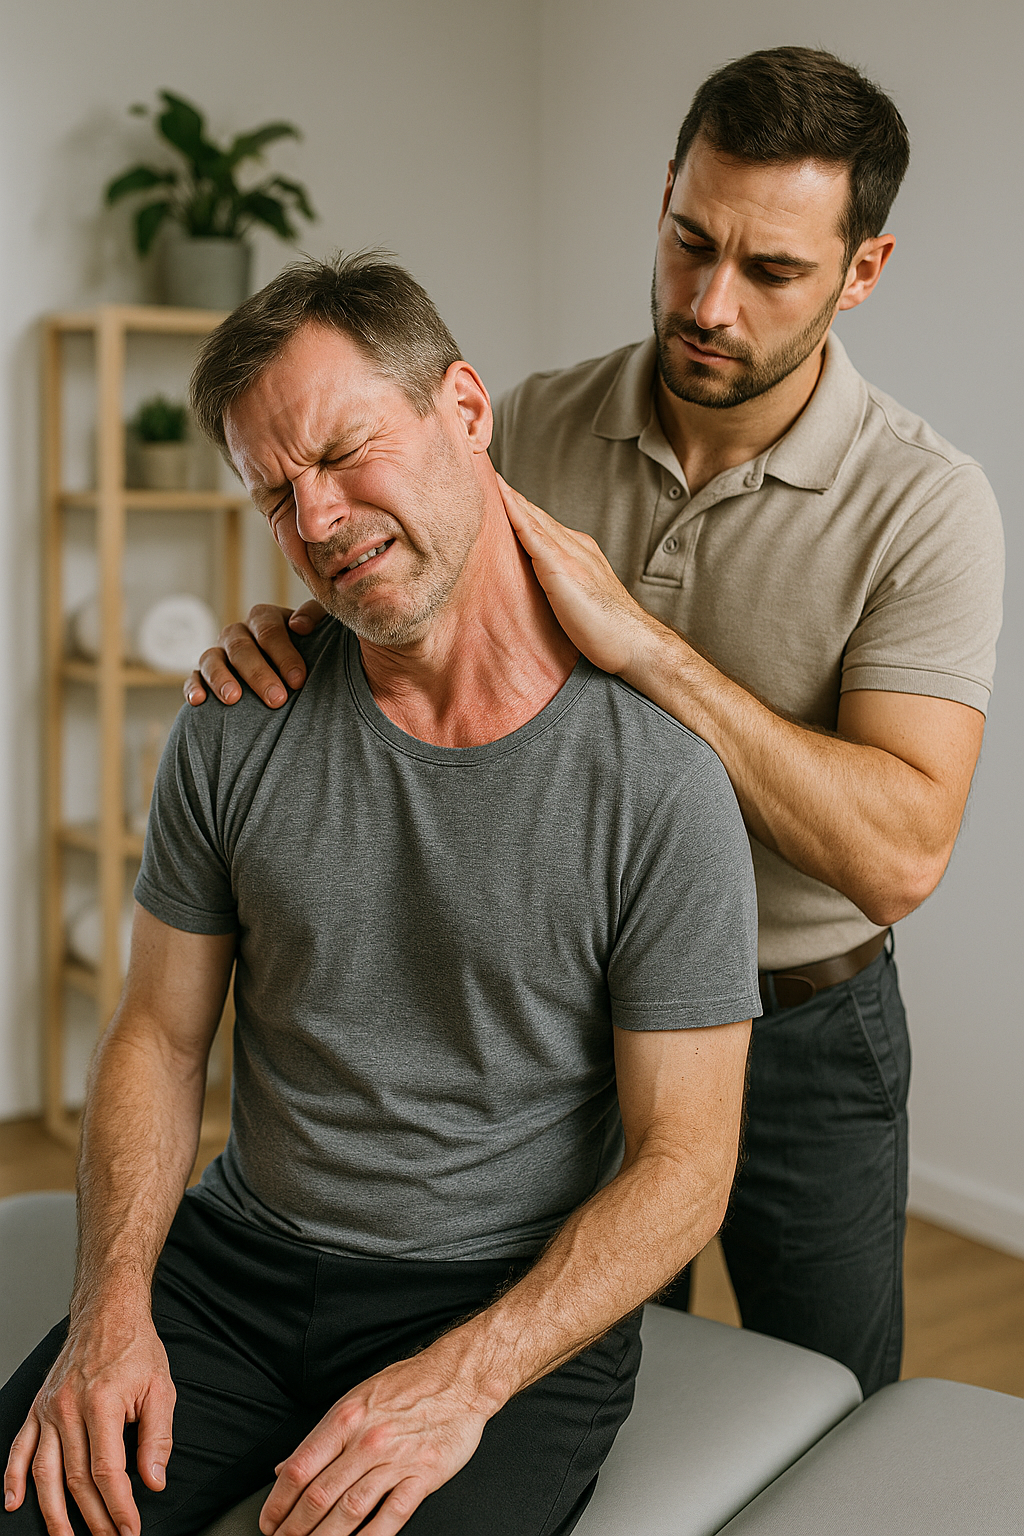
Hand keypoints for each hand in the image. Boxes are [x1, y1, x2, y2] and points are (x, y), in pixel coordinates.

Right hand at [3, 1307, 174, 1535]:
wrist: (108, 1313)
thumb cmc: (135, 1348)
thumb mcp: (161, 1387)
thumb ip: (158, 1437)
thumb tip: (153, 1481)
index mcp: (102, 1402)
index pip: (107, 1470)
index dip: (118, 1506)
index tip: (130, 1528)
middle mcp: (69, 1408)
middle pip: (76, 1479)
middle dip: (94, 1517)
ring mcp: (49, 1409)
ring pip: (45, 1473)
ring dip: (54, 1512)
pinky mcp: (38, 1408)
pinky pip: (19, 1448)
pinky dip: (11, 1479)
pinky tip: (13, 1503)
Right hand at [183, 602, 326, 708]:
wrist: (291, 673)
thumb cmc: (309, 651)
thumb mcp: (320, 629)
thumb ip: (316, 617)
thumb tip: (299, 625)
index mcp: (264, 619)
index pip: (269, 629)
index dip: (283, 654)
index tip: (298, 680)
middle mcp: (238, 633)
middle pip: (240, 646)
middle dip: (258, 673)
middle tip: (276, 699)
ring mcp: (218, 653)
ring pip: (211, 659)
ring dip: (221, 678)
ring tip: (233, 699)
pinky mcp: (203, 674)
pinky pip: (193, 677)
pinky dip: (193, 687)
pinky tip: (198, 701)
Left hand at [260, 1351, 496, 1535]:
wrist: (458, 1378)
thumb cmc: (406, 1385)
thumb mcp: (355, 1399)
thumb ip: (321, 1436)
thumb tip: (284, 1468)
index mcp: (346, 1418)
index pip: (300, 1469)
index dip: (278, 1503)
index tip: (268, 1522)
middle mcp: (366, 1440)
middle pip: (319, 1495)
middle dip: (294, 1529)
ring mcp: (395, 1459)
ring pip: (349, 1511)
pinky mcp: (422, 1475)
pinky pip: (391, 1516)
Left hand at [496, 476, 664, 677]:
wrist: (634, 644)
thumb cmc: (607, 634)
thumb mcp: (578, 603)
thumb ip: (560, 590)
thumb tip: (540, 593)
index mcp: (579, 555)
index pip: (543, 526)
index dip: (521, 509)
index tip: (500, 492)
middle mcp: (575, 547)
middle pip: (536, 515)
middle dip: (512, 494)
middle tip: (487, 472)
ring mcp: (569, 554)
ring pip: (533, 517)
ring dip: (510, 495)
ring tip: (488, 476)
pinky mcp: (561, 567)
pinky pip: (533, 533)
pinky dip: (516, 512)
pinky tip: (502, 497)